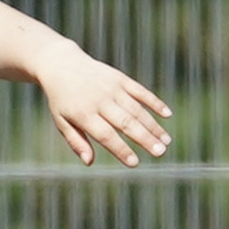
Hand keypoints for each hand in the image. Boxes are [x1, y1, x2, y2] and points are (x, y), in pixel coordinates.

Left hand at [34, 40, 172, 167]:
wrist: (61, 64)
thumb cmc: (62, 99)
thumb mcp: (61, 121)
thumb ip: (76, 141)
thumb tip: (89, 162)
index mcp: (83, 114)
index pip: (105, 135)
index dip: (121, 149)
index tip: (134, 163)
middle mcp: (99, 100)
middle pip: (126, 122)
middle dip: (144, 138)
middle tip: (160, 152)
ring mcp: (111, 88)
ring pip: (137, 109)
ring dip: (153, 125)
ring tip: (166, 141)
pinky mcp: (120, 78)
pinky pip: (140, 91)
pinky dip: (154, 102)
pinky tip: (167, 114)